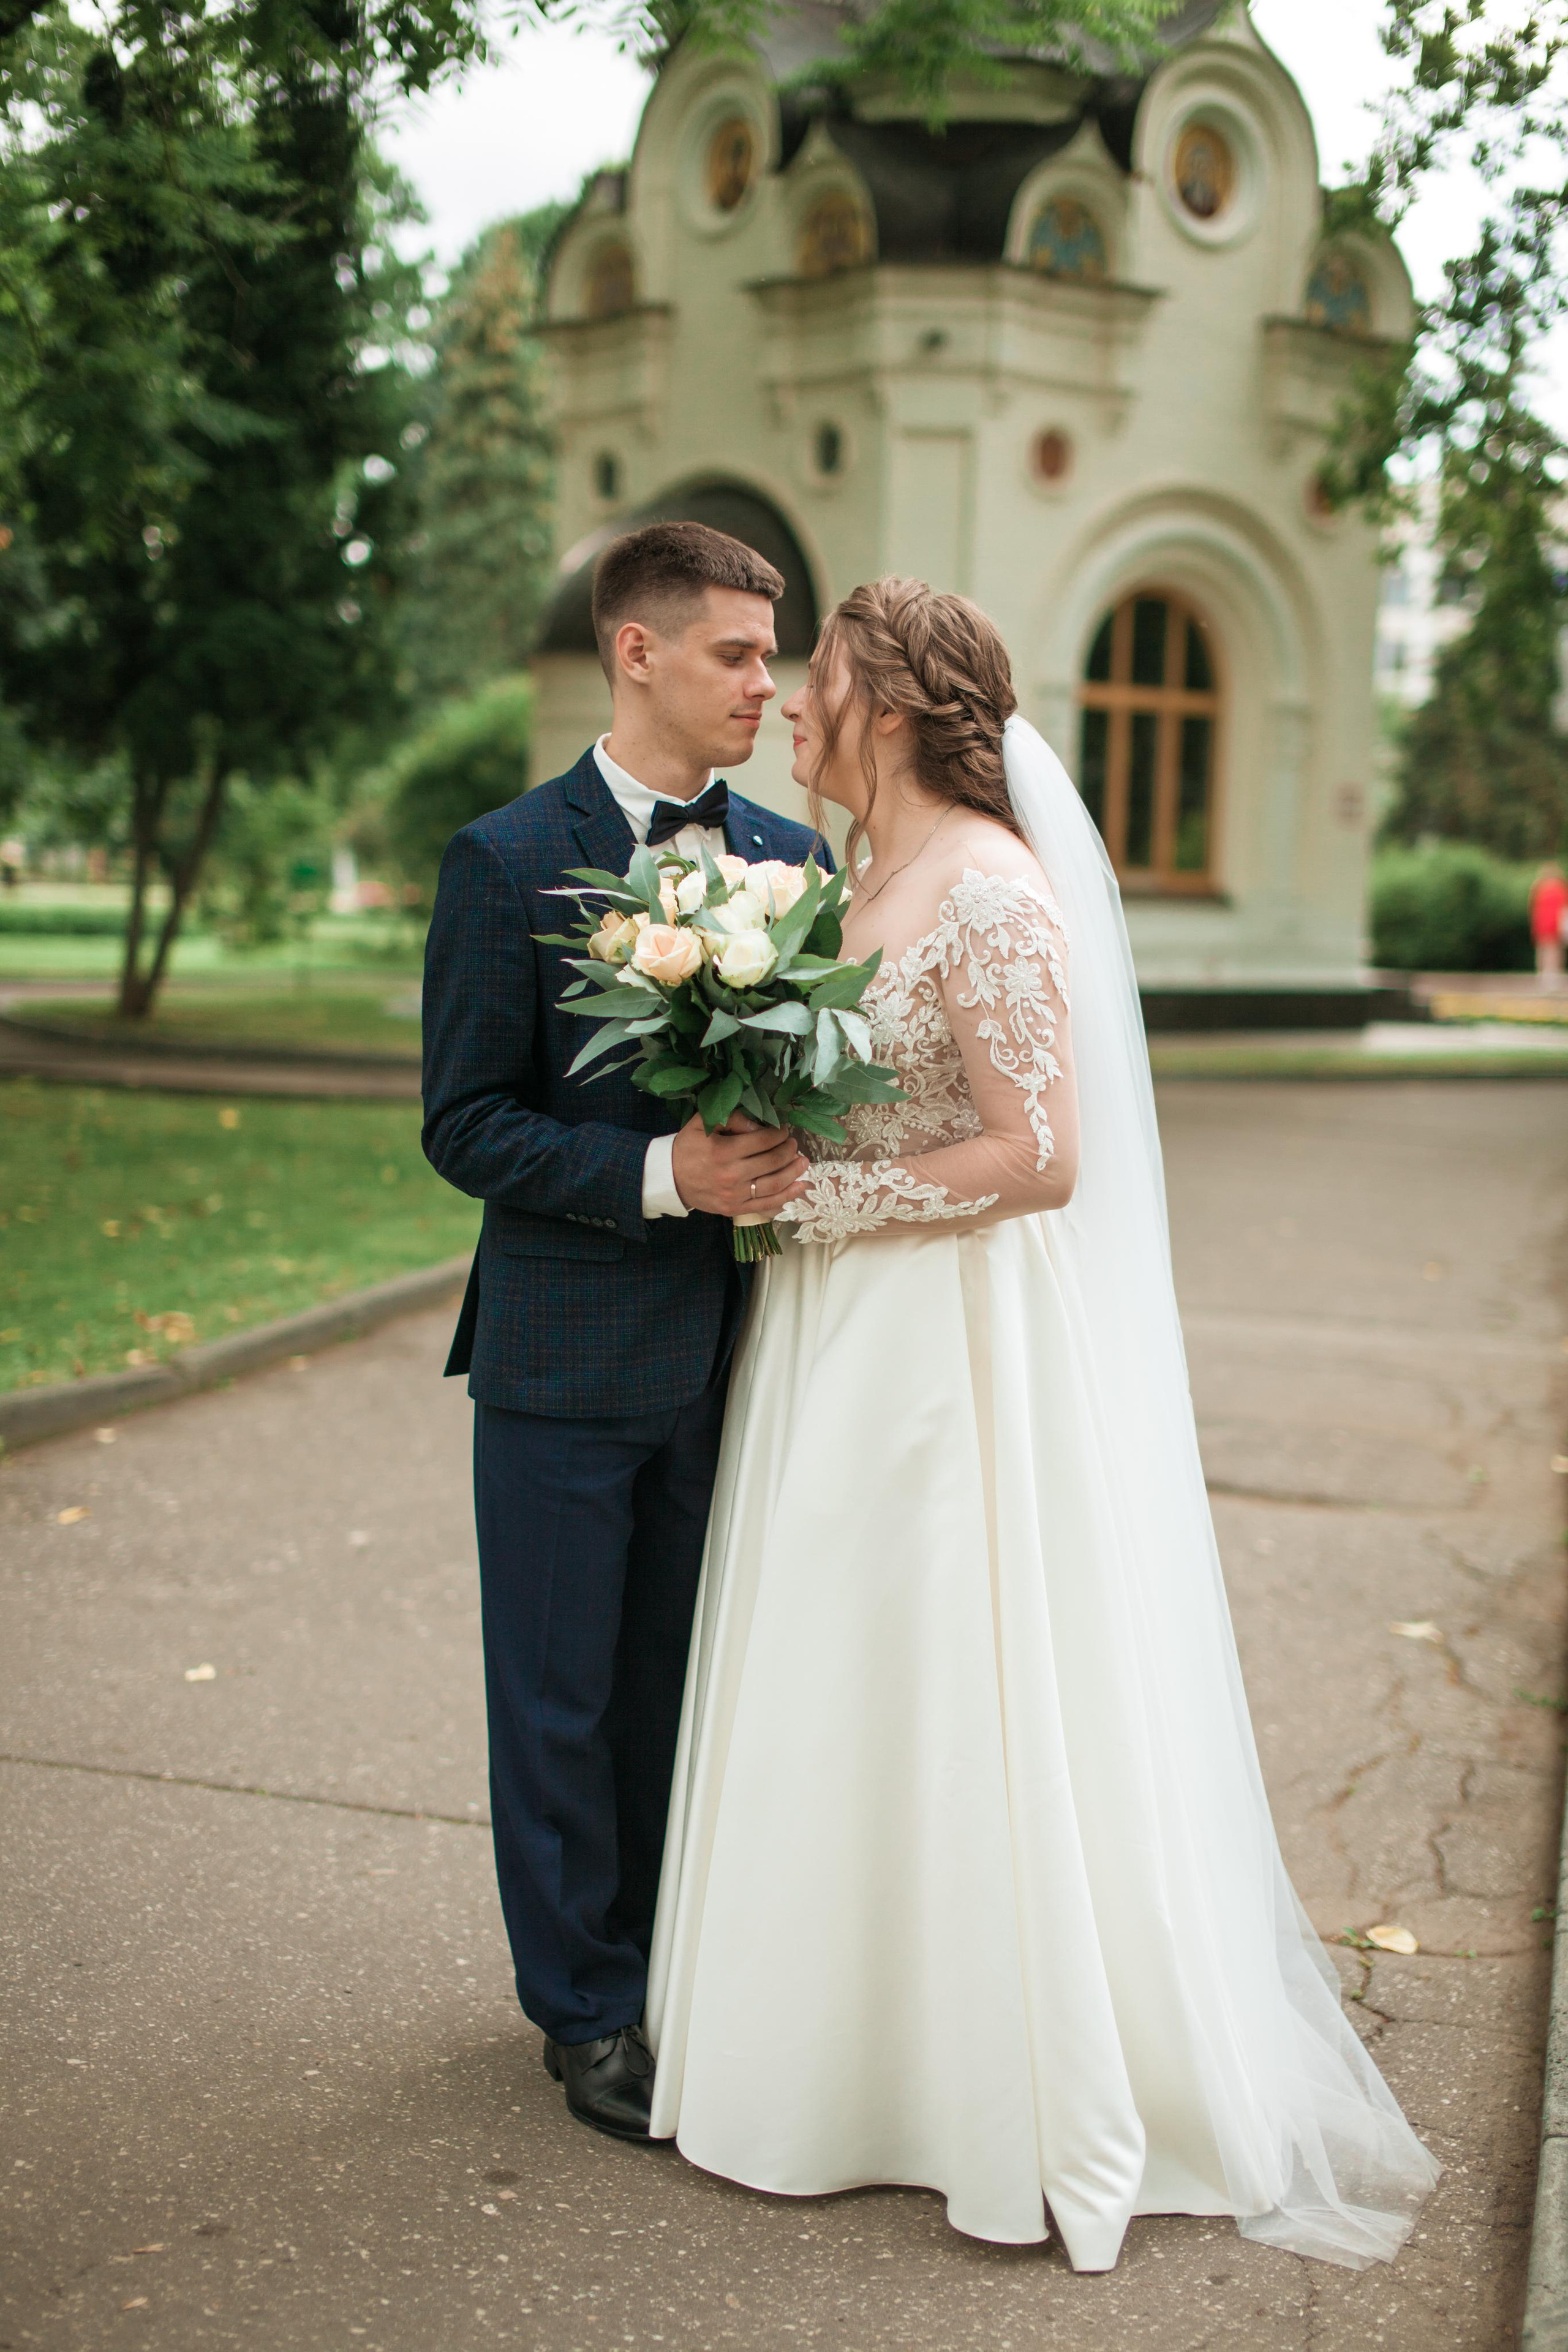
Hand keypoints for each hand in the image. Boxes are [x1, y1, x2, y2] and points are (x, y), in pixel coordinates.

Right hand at [670, 1110, 808, 1218]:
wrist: (669, 1178)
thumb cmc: (688, 1147)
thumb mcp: (703, 1124)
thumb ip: (732, 1119)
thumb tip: (759, 1125)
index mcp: (724, 1151)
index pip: (762, 1141)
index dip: (778, 1134)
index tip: (784, 1130)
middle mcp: (732, 1174)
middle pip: (772, 1161)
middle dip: (788, 1150)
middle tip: (793, 1143)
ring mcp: (735, 1195)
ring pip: (774, 1183)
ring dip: (793, 1171)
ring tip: (803, 1161)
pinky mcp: (735, 1209)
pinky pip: (767, 1204)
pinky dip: (787, 1196)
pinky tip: (800, 1186)